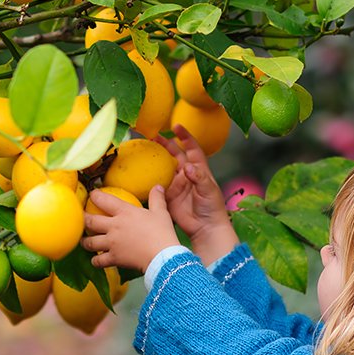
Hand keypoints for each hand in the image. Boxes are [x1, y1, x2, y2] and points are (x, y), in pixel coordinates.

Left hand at [81, 185, 179, 271]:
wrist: (163, 256)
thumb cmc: (162, 233)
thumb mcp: (161, 212)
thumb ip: (157, 198)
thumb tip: (158, 186)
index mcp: (124, 212)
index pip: (103, 200)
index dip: (94, 195)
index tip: (92, 194)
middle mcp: (114, 226)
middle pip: (90, 221)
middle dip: (83, 218)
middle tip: (81, 217)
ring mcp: (112, 243)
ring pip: (90, 242)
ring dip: (85, 241)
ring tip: (84, 241)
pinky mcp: (113, 258)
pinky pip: (98, 260)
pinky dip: (95, 261)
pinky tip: (96, 260)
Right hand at [153, 126, 237, 263]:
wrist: (205, 228)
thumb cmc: (212, 208)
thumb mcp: (209, 190)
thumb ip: (199, 178)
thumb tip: (187, 167)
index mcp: (198, 169)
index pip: (192, 148)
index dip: (185, 136)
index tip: (176, 126)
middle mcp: (186, 174)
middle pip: (174, 154)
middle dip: (165, 144)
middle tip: (153, 136)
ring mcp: (176, 184)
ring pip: (164, 167)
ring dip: (155, 159)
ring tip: (144, 149)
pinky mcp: (168, 196)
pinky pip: (157, 185)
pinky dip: (150, 178)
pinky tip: (141, 173)